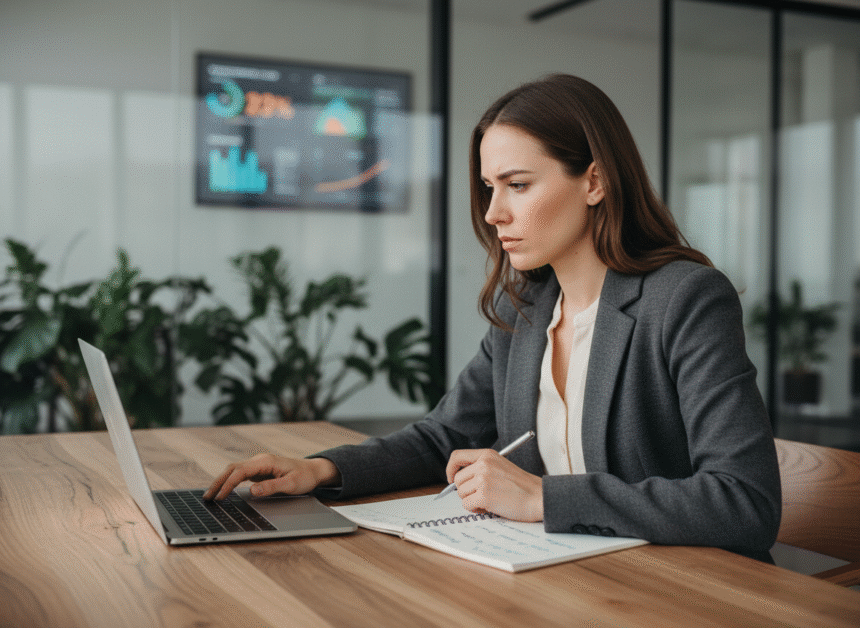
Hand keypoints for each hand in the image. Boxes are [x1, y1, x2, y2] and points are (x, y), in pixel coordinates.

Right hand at [203, 454, 340, 500]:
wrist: (314, 471)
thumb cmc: (305, 477)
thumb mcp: (291, 484)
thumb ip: (272, 487)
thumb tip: (253, 491)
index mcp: (266, 462)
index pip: (240, 471)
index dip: (228, 484)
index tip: (220, 497)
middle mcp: (259, 461)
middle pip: (232, 469)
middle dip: (218, 482)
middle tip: (207, 497)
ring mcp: (258, 465)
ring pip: (234, 471)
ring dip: (222, 481)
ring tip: (210, 496)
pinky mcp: (259, 471)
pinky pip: (240, 475)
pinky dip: (229, 482)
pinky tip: (223, 491)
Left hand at [445, 449, 543, 521]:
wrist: (539, 497)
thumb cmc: (522, 486)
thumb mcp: (501, 466)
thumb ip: (481, 468)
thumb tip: (458, 480)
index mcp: (487, 455)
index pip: (457, 456)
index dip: (450, 468)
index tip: (451, 478)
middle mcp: (483, 464)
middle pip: (457, 479)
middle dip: (466, 490)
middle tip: (481, 495)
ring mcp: (483, 479)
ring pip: (461, 494)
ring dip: (472, 501)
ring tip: (489, 501)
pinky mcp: (484, 495)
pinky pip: (467, 505)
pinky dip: (475, 510)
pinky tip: (490, 507)